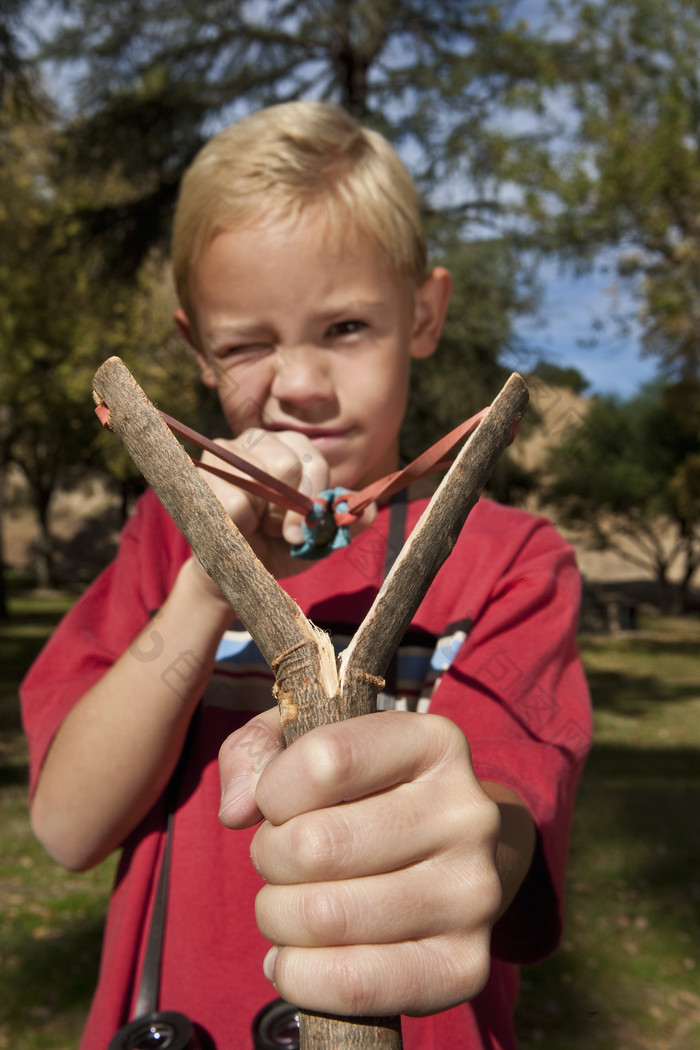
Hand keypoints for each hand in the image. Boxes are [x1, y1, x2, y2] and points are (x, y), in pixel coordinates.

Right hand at [194, 428, 375, 579]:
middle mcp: (256, 440)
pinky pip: (233, 503)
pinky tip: (232, 526)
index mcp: (290, 447)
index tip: (305, 529)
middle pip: (287, 463)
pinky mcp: (200, 474)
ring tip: (254, 525)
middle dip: (289, 508)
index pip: (313, 460)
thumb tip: (368, 509)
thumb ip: (344, 522)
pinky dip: (238, 526)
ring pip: (258, 483)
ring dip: (262, 518)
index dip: (314, 498)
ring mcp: (224, 452)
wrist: (235, 573)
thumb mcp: (317, 539)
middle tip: (279, 529)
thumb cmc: (276, 549)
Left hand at [218, 708, 501, 1016]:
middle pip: (317, 846)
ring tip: (289, 904)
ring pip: (325, 917)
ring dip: (278, 916)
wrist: (466, 858)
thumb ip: (257, 751)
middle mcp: (467, 814)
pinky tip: (295, 957)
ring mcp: (474, 894)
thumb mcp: (315, 745)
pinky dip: (298, 975)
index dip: (274, 789)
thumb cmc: (370, 795)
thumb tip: (236, 810)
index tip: (276, 802)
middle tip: (280, 860)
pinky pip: (350, 983)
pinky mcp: (465, 967)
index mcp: (435, 743)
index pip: (328, 760)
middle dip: (269, 858)